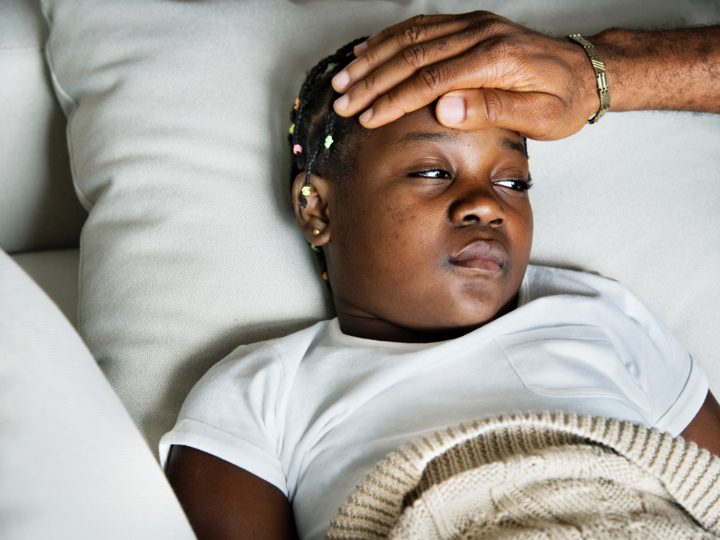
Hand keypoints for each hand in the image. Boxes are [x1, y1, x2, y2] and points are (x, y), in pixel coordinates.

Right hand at [331, 11, 600, 139]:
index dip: (394, 100)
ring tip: (344, 79)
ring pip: (411, 38)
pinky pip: (423, 27)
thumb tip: (443, 108)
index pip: (431, 80)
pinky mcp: (471, 25)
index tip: (368, 118)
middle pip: (413, 56)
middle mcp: (480, 34)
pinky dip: (391, 40)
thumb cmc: (563, 100)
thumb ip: (491, 110)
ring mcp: (474, 25)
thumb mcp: (538, 117)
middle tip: (343, 101)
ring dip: (374, 59)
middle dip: (372, 81)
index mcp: (495, 59)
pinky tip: (369, 51)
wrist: (586, 72)